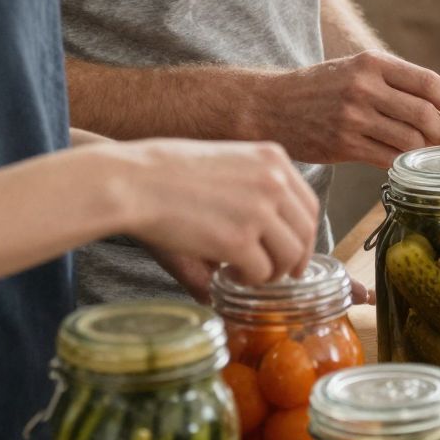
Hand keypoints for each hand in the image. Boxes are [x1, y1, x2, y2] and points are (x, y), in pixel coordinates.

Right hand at [116, 139, 319, 290]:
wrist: (132, 181)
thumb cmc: (166, 173)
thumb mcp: (224, 166)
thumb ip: (253, 194)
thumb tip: (271, 236)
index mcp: (273, 158)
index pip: (308, 204)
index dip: (304, 235)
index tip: (297, 253)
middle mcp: (274, 181)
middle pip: (305, 233)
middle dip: (294, 260)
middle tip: (276, 275)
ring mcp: (259, 210)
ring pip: (289, 256)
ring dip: (272, 273)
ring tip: (247, 275)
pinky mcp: (238, 240)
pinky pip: (261, 272)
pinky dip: (249, 281)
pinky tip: (230, 276)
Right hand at [250, 53, 439, 167]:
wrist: (270, 105)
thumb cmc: (320, 88)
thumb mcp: (356, 69)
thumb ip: (395, 84)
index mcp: (372, 63)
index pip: (428, 82)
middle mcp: (364, 88)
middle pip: (424, 115)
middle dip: (439, 132)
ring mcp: (353, 118)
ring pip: (409, 141)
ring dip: (420, 150)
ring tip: (417, 150)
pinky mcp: (344, 145)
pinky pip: (388, 158)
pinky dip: (400, 162)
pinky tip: (397, 159)